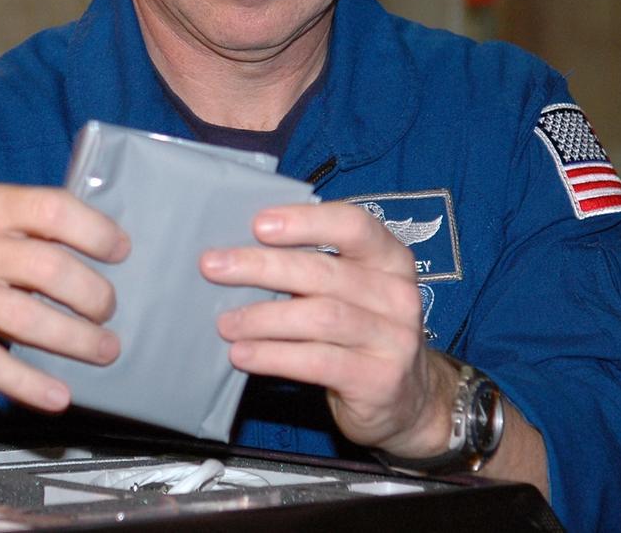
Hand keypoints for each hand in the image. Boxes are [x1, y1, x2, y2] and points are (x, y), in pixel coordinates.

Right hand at [0, 183, 129, 412]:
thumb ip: (19, 223)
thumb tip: (89, 243)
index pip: (52, 208)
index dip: (95, 230)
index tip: (122, 251)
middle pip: (51, 267)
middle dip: (93, 294)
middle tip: (109, 310)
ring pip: (29, 319)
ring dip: (77, 340)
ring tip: (105, 351)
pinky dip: (31, 384)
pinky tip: (59, 396)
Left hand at [200, 200, 452, 456]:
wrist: (407, 399)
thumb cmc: (360, 331)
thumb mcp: (350, 291)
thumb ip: (311, 267)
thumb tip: (238, 253)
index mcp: (389, 258)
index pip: (353, 225)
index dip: (305, 221)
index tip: (258, 223)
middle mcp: (397, 294)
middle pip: (324, 272)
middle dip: (262, 267)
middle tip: (214, 267)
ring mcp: (393, 338)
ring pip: (319, 318)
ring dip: (263, 318)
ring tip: (225, 323)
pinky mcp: (379, 380)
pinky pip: (318, 362)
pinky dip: (274, 356)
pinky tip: (243, 354)